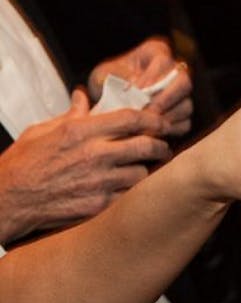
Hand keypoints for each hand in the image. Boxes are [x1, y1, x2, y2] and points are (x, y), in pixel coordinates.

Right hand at [0, 89, 169, 242]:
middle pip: (146, 145)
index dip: (153, 119)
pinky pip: (129, 196)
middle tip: (163, 147)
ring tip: (142, 169)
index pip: (131, 118)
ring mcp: (99, 181)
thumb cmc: (23, 163)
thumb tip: (83, 97)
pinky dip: (132, 192)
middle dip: (161, 146)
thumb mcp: (42, 131)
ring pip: (142, 173)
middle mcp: (94, 154)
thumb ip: (70, 115)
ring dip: (146, 171)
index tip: (161, 122)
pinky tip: (126, 188)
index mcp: (80, 131)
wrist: (9, 198)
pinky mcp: (100, 204)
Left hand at [88, 37, 192, 135]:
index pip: (164, 62)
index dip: (152, 78)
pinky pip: (185, 124)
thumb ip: (118, 78)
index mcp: (155, 52)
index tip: (137, 91)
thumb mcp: (104, 74)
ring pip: (186, 106)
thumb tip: (136, 88)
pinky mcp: (182, 114)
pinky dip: (169, 130)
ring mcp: (181, 94)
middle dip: (166, 99)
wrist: (108, 99)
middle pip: (184, 82)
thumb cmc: (106, 82)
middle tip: (147, 111)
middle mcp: (174, 71)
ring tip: (146, 125)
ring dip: (166, 117)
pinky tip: (151, 132)